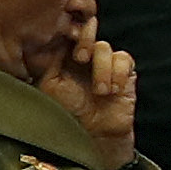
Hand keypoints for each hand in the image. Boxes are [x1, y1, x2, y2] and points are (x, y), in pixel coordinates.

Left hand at [56, 37, 141, 166]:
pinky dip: (119, 73)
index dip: (69, 33)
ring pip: (105, 47)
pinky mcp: (124, 73)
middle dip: (86, 41)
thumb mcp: (48, 87)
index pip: (66, 34)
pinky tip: (113, 90)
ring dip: (102, 68)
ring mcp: (104, 65)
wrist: (94, 137)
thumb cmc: (67, 116)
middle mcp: (83, 59)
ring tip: (101, 91)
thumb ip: (46, 63)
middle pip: (87, 31)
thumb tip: (46, 41)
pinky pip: (124, 59)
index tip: (66, 47)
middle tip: (81, 58)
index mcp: (61, 59)